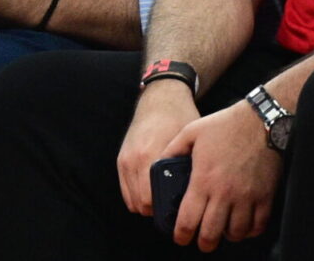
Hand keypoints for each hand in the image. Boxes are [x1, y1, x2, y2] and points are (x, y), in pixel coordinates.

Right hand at [118, 81, 198, 215]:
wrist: (160, 98)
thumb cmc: (179, 119)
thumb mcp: (188, 144)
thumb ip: (186, 170)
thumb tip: (192, 200)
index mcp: (150, 157)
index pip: (151, 201)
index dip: (166, 212)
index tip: (180, 215)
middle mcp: (134, 160)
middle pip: (141, 205)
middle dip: (157, 212)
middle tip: (175, 211)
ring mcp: (125, 159)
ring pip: (132, 200)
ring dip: (146, 205)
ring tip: (165, 202)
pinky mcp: (121, 158)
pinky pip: (125, 190)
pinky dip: (137, 196)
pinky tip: (153, 192)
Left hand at [164, 99, 282, 251]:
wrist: (260, 122)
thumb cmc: (224, 126)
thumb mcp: (190, 132)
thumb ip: (172, 150)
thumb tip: (160, 164)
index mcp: (203, 180)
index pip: (189, 219)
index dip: (181, 234)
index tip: (179, 237)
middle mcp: (224, 194)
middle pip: (211, 233)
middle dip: (203, 243)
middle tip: (199, 242)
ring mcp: (247, 198)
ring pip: (236, 234)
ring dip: (226, 237)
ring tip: (220, 232)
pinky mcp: (265, 198)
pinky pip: (258, 226)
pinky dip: (249, 232)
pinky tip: (242, 226)